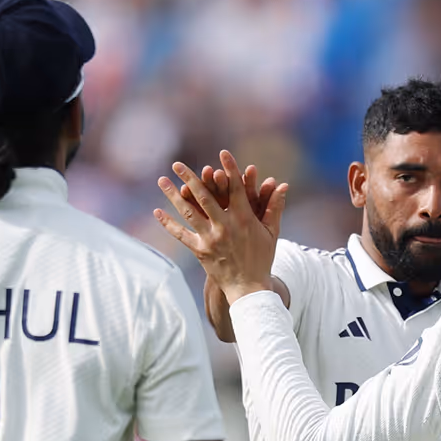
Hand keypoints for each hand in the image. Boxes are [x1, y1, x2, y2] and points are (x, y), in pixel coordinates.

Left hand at [155, 156, 289, 303]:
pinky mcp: (200, 250)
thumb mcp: (272, 233)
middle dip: (190, 177)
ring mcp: (211, 238)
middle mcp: (225, 225)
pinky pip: (181, 235)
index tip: (222, 153)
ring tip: (162, 180)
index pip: (236, 187)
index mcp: (244, 218)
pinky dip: (169, 223)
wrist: (249, 287)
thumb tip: (283, 186)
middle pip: (205, 196)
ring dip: (173, 195)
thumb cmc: (262, 258)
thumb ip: (274, 207)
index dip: (229, 169)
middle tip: (177, 163)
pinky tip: (157, 211)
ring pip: (189, 212)